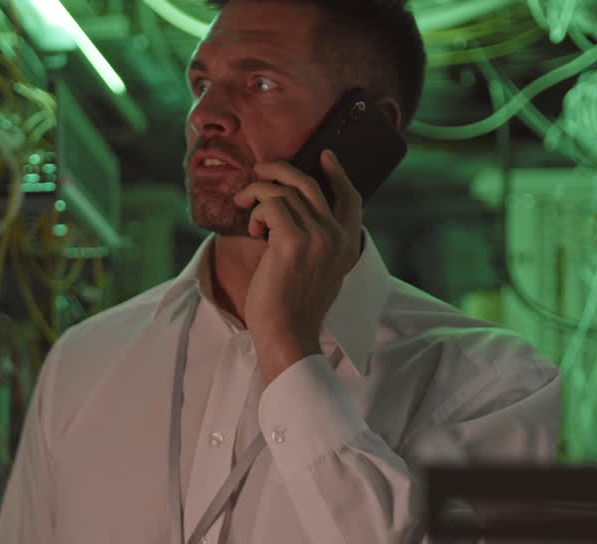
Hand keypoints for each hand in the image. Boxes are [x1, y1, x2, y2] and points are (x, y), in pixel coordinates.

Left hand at [232, 150, 362, 383]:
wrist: (287, 334)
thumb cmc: (293, 308)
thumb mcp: (319, 272)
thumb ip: (318, 243)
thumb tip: (295, 214)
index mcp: (348, 244)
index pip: (350, 197)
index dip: (337, 173)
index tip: (324, 156)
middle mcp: (337, 236)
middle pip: (309, 183)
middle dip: (280, 170)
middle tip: (259, 169)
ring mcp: (318, 237)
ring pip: (283, 191)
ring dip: (257, 196)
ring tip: (246, 210)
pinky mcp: (292, 241)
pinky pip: (269, 205)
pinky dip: (255, 212)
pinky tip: (253, 231)